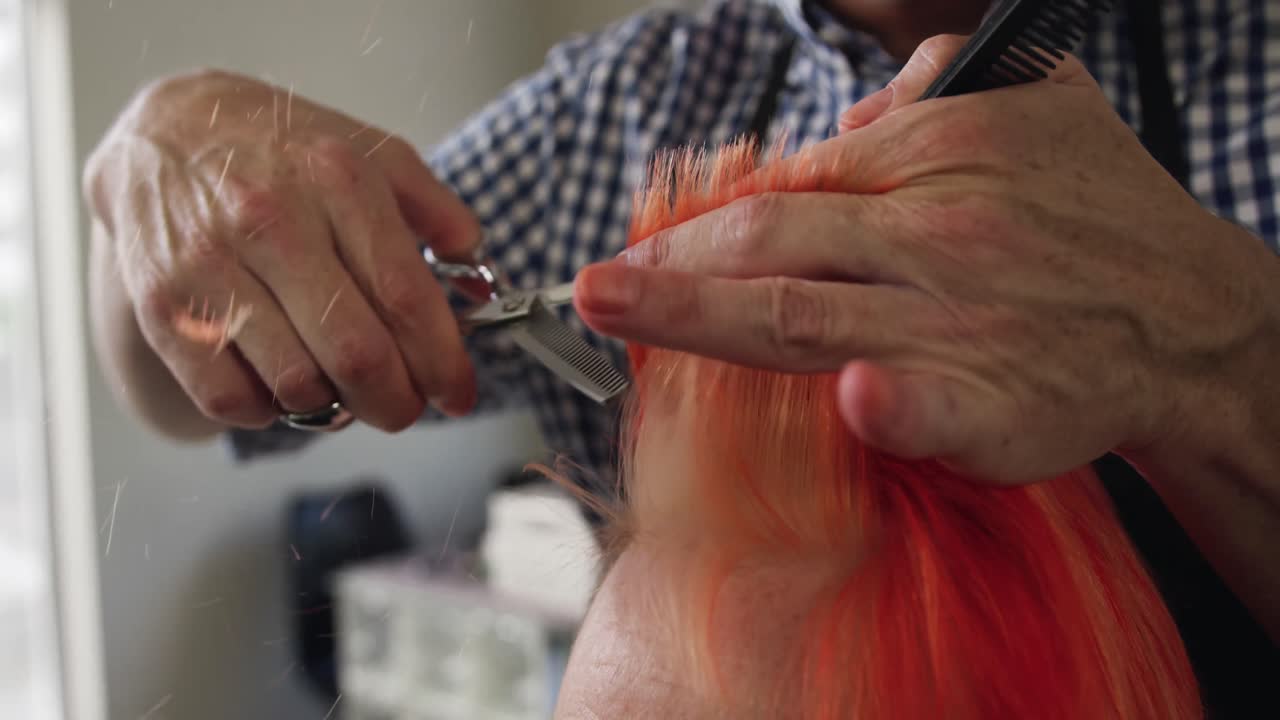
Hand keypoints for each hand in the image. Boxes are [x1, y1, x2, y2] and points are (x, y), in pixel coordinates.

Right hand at [85, 70, 477, 431]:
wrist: (164, 133)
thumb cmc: (282, 153)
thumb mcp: (373, 153)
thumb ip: (440, 213)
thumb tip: (480, 285)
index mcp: (336, 181)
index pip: (404, 297)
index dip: (441, 362)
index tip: (456, 393)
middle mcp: (271, 221)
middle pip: (356, 353)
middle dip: (396, 402)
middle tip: (404, 407)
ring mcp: (210, 265)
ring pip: (295, 384)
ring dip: (332, 407)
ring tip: (339, 387)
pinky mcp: (162, 306)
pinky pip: (230, 398)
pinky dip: (267, 410)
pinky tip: (279, 380)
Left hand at [574, 36, 1279, 482]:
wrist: (1193, 319)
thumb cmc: (1103, 219)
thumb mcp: (1037, 110)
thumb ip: (936, 94)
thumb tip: (848, 116)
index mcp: (934, 159)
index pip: (787, 186)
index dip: (702, 221)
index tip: (641, 245)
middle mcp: (934, 235)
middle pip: (771, 244)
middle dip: (668, 265)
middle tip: (593, 287)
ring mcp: (959, 323)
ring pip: (804, 316)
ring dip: (701, 315)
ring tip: (621, 312)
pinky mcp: (996, 405)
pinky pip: (927, 405)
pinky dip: (887, 402)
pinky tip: (852, 398)